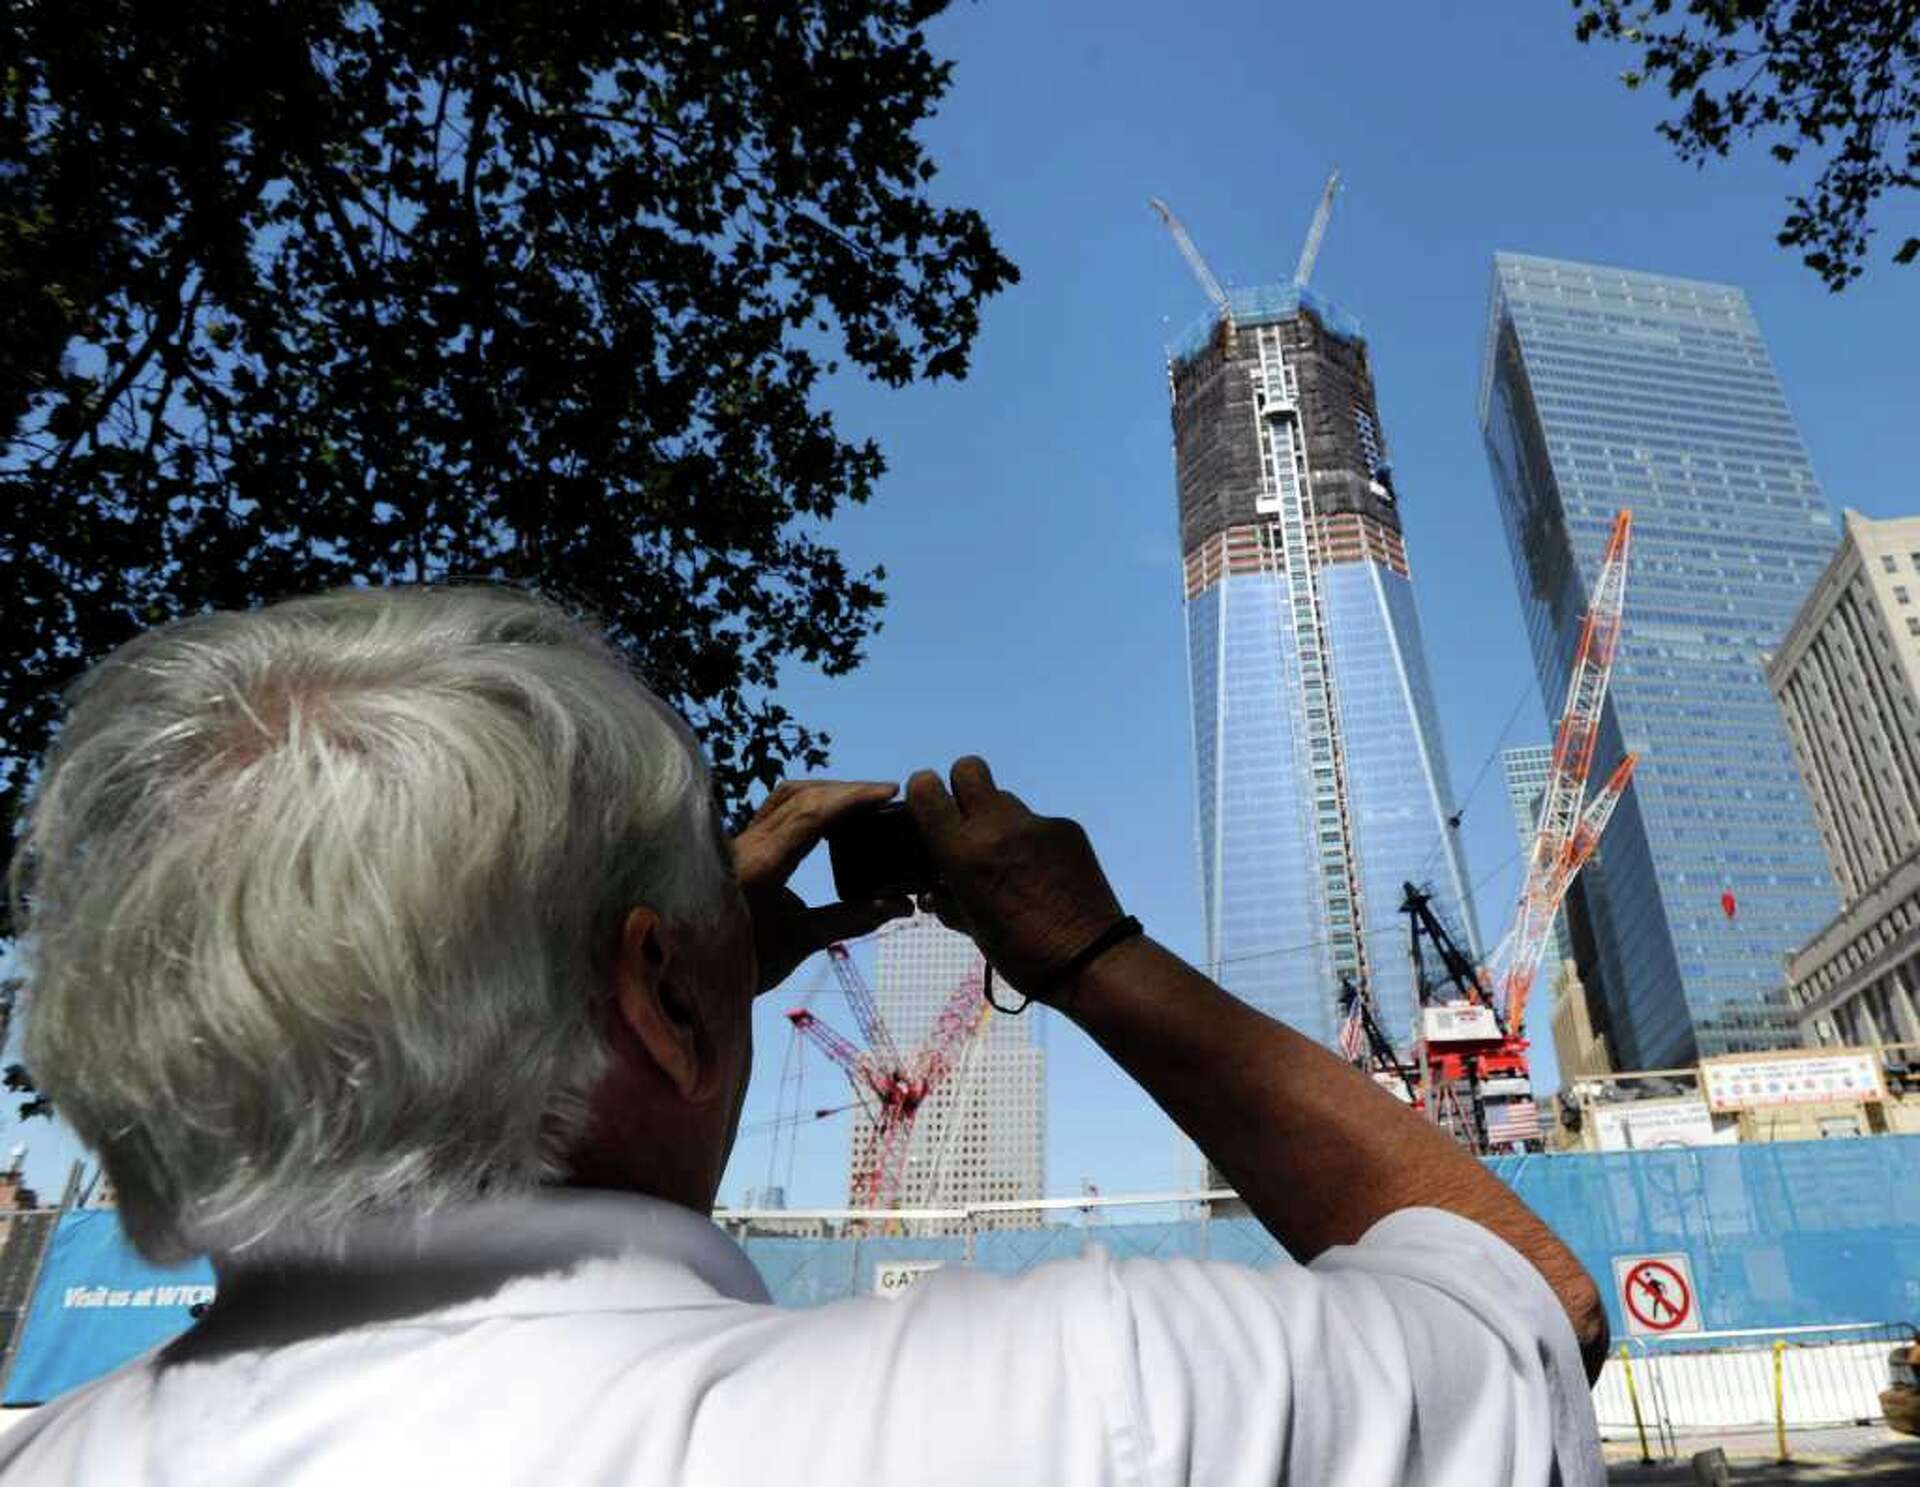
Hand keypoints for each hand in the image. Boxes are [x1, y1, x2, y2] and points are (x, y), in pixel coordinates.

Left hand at [731, 780, 914, 994]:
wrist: (694, 971)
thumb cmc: (742, 963)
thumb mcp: (799, 942)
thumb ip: (850, 920)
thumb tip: (899, 905)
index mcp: (760, 866)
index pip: (811, 814)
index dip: (853, 798)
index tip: (888, 792)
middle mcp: (746, 844)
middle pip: (802, 796)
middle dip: (847, 791)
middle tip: (885, 794)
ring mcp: (740, 841)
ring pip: (786, 796)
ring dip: (826, 791)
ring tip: (862, 799)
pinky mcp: (740, 845)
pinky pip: (775, 807)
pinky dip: (807, 801)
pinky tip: (828, 811)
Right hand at [904, 757, 1123, 999]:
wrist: (1090, 958)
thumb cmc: (1021, 953)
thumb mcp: (971, 928)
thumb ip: (946, 898)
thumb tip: (933, 888)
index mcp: (964, 852)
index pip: (926, 787)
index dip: (923, 794)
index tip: (929, 812)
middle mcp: (998, 827)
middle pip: (968, 768)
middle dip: (961, 787)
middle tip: (967, 822)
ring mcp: (1036, 824)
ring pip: (1004, 798)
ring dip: (998, 820)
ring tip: (1009, 859)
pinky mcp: (1067, 827)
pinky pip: (1036, 822)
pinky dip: (1031, 840)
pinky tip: (1042, 872)